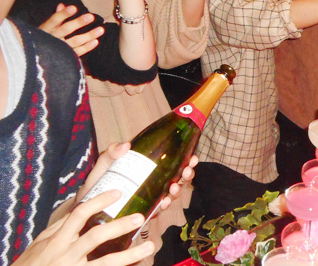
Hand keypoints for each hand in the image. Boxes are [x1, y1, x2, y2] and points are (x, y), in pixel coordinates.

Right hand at [12, 190, 153, 265]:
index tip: (117, 192)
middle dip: (119, 226)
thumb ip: (60, 228)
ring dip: (130, 255)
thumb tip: (80, 209)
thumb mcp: (41, 244)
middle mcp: (65, 255)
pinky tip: (137, 265)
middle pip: (95, 236)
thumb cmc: (31, 265)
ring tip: (149, 246)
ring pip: (105, 262)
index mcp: (57, 240)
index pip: (79, 215)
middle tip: (139, 217)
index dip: (99, 201)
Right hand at [39, 3, 103, 55]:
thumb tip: (62, 4)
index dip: (63, 14)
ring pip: (74, 41)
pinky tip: (96, 41)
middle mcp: (51, 39)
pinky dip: (86, 47)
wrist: (35, 60)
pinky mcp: (65, 58)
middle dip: (78, 23)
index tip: (74, 7)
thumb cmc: (43, 39)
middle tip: (91, 16)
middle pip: (65, 29)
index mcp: (45, 30)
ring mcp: (58, 50)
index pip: (54, 20)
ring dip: (88, 35)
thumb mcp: (46, 28)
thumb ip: (56, 18)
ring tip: (101, 29)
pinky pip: (77, 52)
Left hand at [76, 143, 197, 211]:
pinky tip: (163, 203)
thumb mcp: (104, 164)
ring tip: (174, 188)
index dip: (186, 160)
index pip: (172, 162)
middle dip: (186, 175)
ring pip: (171, 193)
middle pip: (177, 177)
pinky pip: (157, 209)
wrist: (85, 207)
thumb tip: (125, 146)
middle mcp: (153, 182)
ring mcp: (149, 197)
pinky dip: (163, 206)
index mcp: (148, 168)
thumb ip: (111, 153)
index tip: (193, 158)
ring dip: (177, 191)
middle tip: (186, 172)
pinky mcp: (142, 211)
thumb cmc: (97, 183)